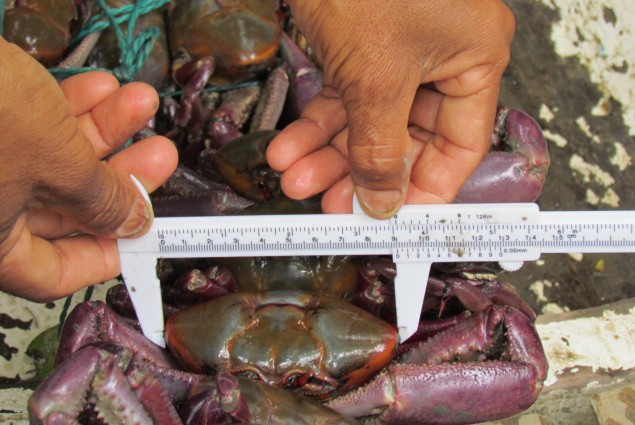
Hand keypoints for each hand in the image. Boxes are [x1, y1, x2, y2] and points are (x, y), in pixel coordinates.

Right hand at [0, 38, 177, 300]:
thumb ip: (101, 198)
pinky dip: (66, 109)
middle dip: (118, 175)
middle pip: (65, 209)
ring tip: (141, 103)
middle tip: (160, 154)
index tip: (145, 230)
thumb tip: (135, 221)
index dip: (107, 253)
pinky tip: (103, 86)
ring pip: (51, 161)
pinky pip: (29, 128)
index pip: (54, 273)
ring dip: (102, 131)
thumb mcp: (56, 162)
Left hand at [267, 1, 513, 216]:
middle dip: (360, 173)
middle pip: (405, 140)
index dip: (426, 190)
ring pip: (366, 123)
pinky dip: (314, 125)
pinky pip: (342, 98)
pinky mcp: (359, 47)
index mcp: (472, 60)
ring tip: (293, 180)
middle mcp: (439, 59)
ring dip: (328, 154)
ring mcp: (396, 54)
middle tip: (331, 206)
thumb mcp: (378, 76)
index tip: (394, 219)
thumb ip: (381, 146)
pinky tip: (287, 148)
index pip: (459, 147)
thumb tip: (384, 202)